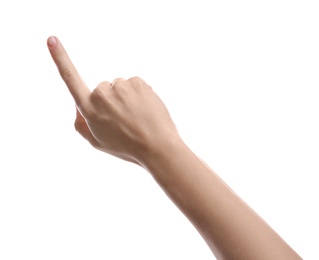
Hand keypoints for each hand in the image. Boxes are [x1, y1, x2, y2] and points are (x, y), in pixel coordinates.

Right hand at [47, 36, 178, 164]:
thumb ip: (80, 123)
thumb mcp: (97, 142)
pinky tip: (144, 109)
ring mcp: (121, 86)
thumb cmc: (127, 147)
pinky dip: (138, 94)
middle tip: (124, 120)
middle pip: (103, 89)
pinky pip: (133, 84)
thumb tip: (77, 105)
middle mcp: (102, 94)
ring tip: (136, 117)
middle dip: (111, 100)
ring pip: (119, 87)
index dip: (60, 58)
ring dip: (125, 98)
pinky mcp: (137, 81)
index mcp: (89, 110)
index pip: (70, 79)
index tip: (52, 39)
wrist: (158, 146)